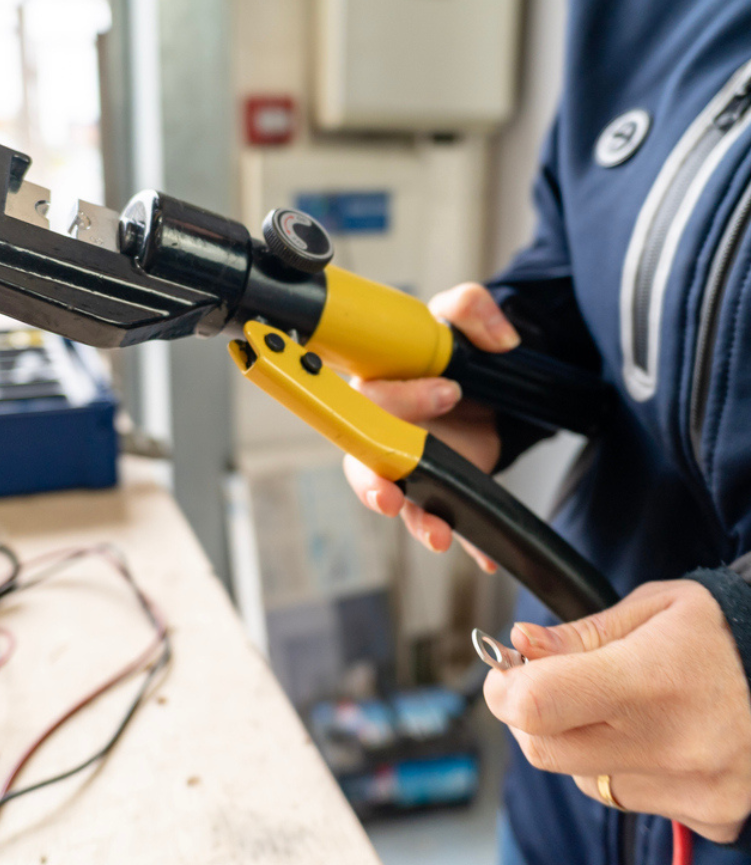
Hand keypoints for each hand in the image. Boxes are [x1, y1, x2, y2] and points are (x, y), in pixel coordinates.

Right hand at [342, 282, 520, 571]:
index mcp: (379, 387)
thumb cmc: (450, 351)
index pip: (372, 397)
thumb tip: (500, 338)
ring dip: (415, 520)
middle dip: (373, 483)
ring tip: (438, 536)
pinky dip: (465, 540)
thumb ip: (471, 308)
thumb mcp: (459, 318)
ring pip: (399, 499)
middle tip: (391, 496)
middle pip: (364, 463)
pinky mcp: (442, 485)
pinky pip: (446, 516)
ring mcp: (412, 464)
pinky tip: (482, 555)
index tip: (449, 389)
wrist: (481, 383)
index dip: (402, 397)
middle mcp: (387, 431)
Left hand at [485, 580, 750, 842]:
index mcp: (650, 680)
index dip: (504, 687)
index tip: (506, 669)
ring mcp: (693, 790)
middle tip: (547, 682)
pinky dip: (623, 767)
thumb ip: (581, 633)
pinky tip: (657, 734)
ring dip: (579, 742)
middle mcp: (672, 746)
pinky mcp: (709, 817)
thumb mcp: (655, 608)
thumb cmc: (724, 634)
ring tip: (622, 705)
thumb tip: (520, 645)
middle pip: (544, 750)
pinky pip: (628, 796)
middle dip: (529, 715)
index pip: (536, 705)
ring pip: (582, 777)